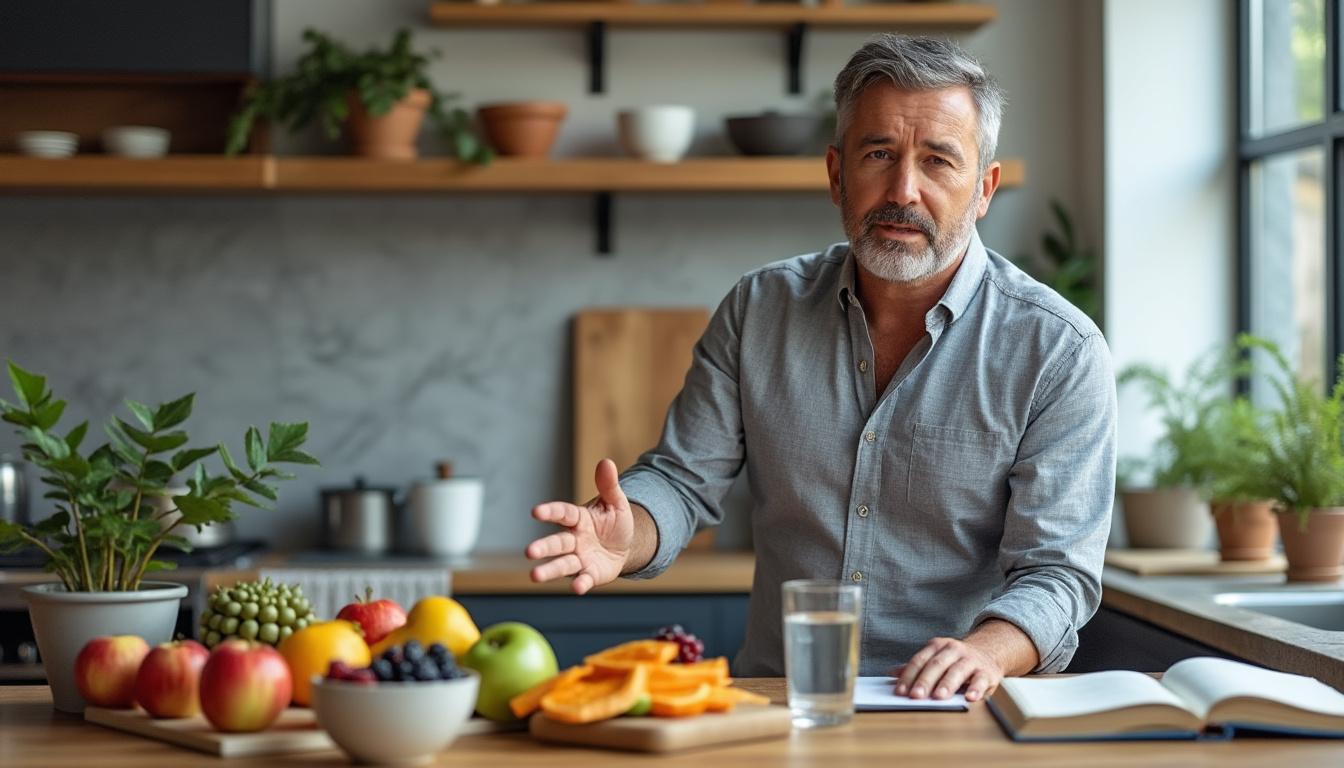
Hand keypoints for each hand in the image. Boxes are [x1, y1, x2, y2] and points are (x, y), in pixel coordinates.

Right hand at [524, 458, 633, 594]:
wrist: (625, 546)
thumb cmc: (615, 522)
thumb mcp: (616, 502)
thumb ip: (609, 485)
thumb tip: (606, 462)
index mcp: (579, 519)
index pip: (563, 513)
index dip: (550, 512)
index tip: (536, 511)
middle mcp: (574, 539)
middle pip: (557, 543)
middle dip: (543, 547)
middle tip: (529, 552)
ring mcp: (580, 558)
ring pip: (562, 564)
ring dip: (549, 570)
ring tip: (535, 576)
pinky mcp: (590, 574)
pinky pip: (583, 579)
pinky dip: (580, 584)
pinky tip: (577, 587)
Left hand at [890, 636, 1004, 702]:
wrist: (988, 653)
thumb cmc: (955, 660)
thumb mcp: (936, 659)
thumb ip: (917, 667)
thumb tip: (892, 673)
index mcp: (937, 646)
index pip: (920, 660)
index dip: (909, 676)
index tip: (900, 691)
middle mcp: (953, 650)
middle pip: (936, 665)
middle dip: (925, 681)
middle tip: (916, 696)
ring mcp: (970, 660)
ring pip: (957, 671)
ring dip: (947, 684)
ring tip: (938, 697)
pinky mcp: (986, 672)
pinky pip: (980, 680)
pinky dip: (975, 689)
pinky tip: (969, 698)